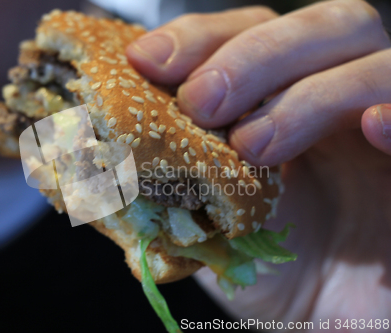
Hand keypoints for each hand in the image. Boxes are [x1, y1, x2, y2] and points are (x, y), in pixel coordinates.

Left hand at [127, 0, 390, 328]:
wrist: (324, 320)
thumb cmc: (270, 271)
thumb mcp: (206, 219)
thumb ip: (169, 178)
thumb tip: (106, 150)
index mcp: (285, 99)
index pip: (253, 32)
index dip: (204, 37)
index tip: (150, 61)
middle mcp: (340, 99)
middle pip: (321, 27)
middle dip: (253, 58)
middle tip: (201, 101)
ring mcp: (384, 127)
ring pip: (374, 60)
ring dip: (308, 94)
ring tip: (253, 145)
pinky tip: (372, 126)